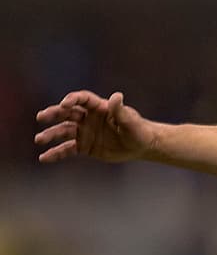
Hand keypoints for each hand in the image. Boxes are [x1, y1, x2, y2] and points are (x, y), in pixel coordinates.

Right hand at [34, 90, 152, 163]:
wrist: (140, 146)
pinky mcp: (84, 146)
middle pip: (68, 113)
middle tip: (41, 117)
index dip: (72, 99)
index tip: (64, 104)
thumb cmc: (138, 130)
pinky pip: (67, 149)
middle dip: (54, 114)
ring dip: (51, 134)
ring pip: (64, 131)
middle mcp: (88, 118)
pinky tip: (44, 158)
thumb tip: (116, 96)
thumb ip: (121, 111)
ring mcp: (84, 132)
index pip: (82, 99)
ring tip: (39, 139)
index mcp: (99, 108)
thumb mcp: (130, 122)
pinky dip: (56, 153)